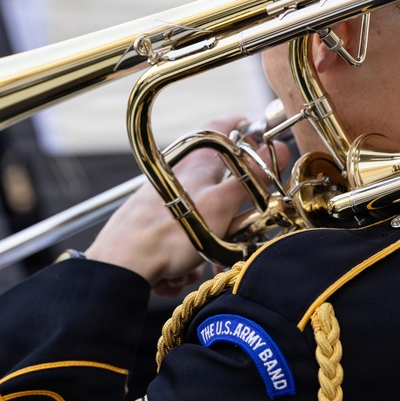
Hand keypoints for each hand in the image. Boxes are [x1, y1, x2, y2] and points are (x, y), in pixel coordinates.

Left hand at [86, 116, 288, 295]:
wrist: (121, 263)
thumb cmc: (168, 233)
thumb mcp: (221, 204)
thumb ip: (251, 178)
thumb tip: (278, 148)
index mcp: (196, 164)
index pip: (222, 128)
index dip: (243, 128)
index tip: (259, 139)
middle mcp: (177, 179)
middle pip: (216, 191)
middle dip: (228, 223)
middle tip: (231, 242)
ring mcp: (162, 205)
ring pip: (199, 225)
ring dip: (202, 252)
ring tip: (193, 266)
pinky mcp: (150, 230)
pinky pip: (177, 247)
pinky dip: (179, 264)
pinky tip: (173, 273)